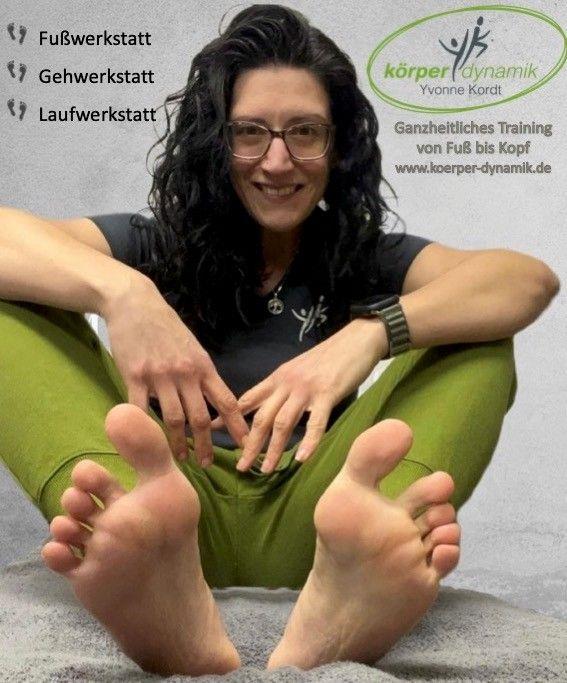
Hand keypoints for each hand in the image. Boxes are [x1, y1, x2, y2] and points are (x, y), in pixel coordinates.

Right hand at [103, 274, 249, 465]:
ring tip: (180, 459)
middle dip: (206, 445)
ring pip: (173, 419)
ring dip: (178, 444)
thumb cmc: (166, 326)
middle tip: (208, 464)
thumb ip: (201, 372)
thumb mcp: (192, 346)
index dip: (238, 425)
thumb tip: (213, 398)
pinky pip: (140, 409)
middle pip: (200, 417)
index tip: (247, 443)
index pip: (227, 401)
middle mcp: (185, 373)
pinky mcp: (134, 376)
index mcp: (203, 366)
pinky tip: (147, 440)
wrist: (135, 303)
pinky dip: (144, 427)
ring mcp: (159, 376)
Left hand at [211, 319, 388, 472]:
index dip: (230, 417)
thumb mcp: (299, 369)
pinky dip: (308, 442)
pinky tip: (301, 459)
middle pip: (262, 417)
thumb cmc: (330, 356)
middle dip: (249, 444)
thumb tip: (273, 407)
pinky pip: (316, 422)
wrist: (356, 339)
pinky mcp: (328, 394)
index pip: (247, 399)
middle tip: (240, 466)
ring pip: (283, 423)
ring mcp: (306, 389)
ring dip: (273, 449)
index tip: (213, 432)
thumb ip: (284, 387)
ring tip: (265, 470)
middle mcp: (287, 384)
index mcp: (277, 377)